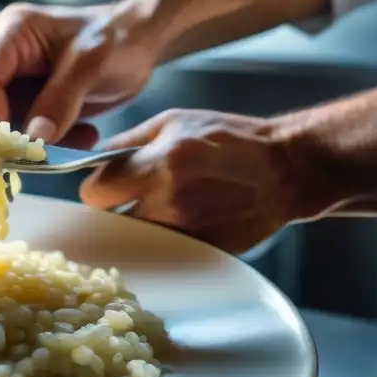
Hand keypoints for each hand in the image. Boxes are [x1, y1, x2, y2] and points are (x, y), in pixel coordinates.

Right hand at [0, 2, 159, 144]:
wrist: (135, 41)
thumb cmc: (116, 39)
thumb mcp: (93, 65)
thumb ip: (61, 100)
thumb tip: (34, 138)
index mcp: (10, 31)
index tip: (9, 150)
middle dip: (8, 136)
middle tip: (48, 153)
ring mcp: (6, 78)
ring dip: (34, 143)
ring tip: (81, 136)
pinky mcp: (19, 100)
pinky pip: (17, 133)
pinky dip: (47, 143)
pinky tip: (83, 133)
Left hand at [79, 109, 317, 253]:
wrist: (284, 168)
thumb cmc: (230, 138)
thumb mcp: (174, 122)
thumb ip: (127, 142)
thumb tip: (92, 161)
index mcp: (156, 164)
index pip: (95, 194)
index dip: (99, 191)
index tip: (108, 188)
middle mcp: (168, 202)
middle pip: (112, 224)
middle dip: (117, 212)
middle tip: (134, 200)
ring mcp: (187, 232)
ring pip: (137, 242)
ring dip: (142, 228)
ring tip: (163, 209)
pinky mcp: (204, 252)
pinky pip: (166, 254)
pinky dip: (166, 242)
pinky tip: (184, 221)